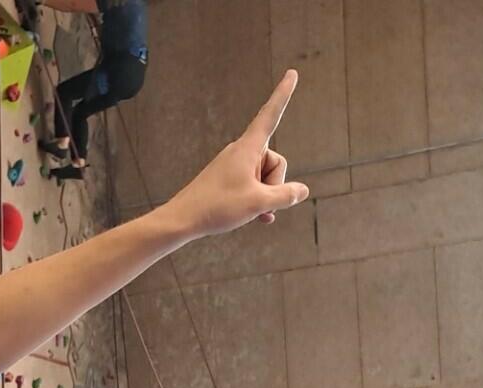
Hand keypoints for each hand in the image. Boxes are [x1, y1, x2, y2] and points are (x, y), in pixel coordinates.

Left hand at [160, 70, 309, 238]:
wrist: (181, 220)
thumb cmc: (216, 208)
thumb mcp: (259, 203)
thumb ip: (286, 195)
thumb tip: (302, 191)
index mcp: (247, 148)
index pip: (271, 114)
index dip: (283, 94)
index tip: (292, 73)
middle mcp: (241, 152)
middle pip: (276, 162)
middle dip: (275, 185)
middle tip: (256, 202)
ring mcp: (235, 166)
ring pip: (266, 179)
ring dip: (265, 197)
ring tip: (248, 212)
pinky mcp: (229, 179)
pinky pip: (254, 186)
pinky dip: (258, 201)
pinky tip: (258, 218)